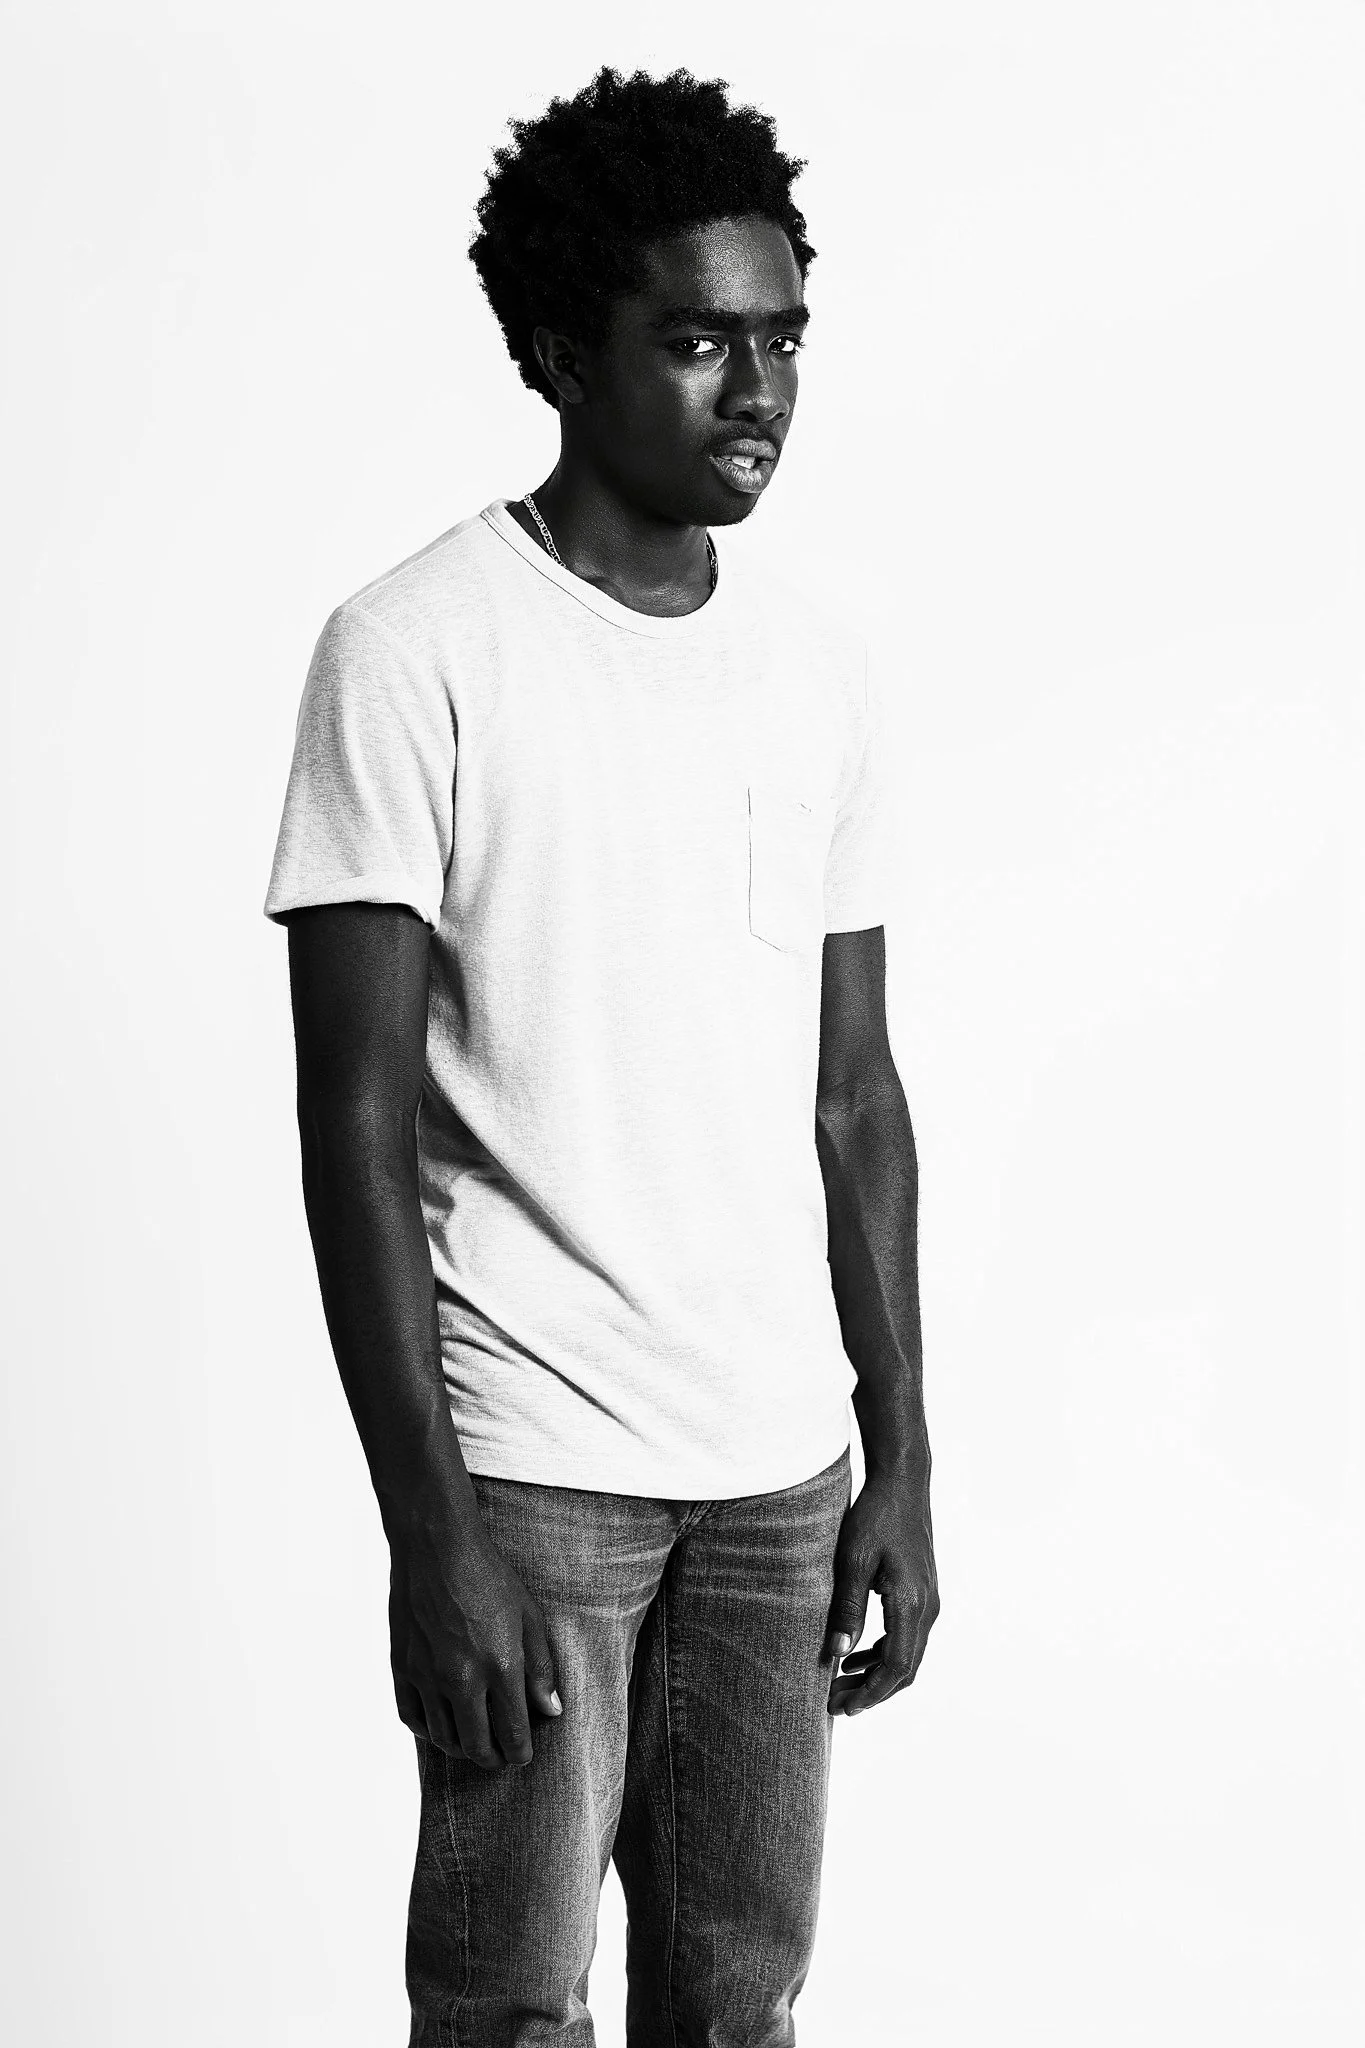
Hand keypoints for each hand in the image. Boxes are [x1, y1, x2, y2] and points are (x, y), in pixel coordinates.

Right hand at [389, 1519, 561, 1769]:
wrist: (436, 1546)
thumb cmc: (489, 1576)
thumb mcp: (529, 1616)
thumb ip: (541, 1668)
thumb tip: (551, 1711)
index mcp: (500, 1665)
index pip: (512, 1734)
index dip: (520, 1754)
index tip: (522, 1755)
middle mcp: (462, 1678)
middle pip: (477, 1746)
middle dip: (493, 1759)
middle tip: (499, 1757)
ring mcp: (427, 1675)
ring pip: (443, 1739)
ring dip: (461, 1749)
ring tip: (473, 1743)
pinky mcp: (401, 1668)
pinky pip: (412, 1719)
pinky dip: (428, 1731)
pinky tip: (441, 1725)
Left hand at [824, 1465, 938, 1715]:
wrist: (902, 1483)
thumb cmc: (875, 1516)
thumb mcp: (852, 1560)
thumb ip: (847, 1608)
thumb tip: (837, 1654)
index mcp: (911, 1604)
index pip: (895, 1667)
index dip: (870, 1694)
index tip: (842, 1708)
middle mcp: (927, 1607)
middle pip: (904, 1669)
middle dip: (871, 1691)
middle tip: (835, 1703)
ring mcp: (928, 1601)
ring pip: (907, 1655)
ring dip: (876, 1674)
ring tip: (840, 1683)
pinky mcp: (922, 1592)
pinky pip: (907, 1636)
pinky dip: (883, 1653)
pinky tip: (855, 1655)